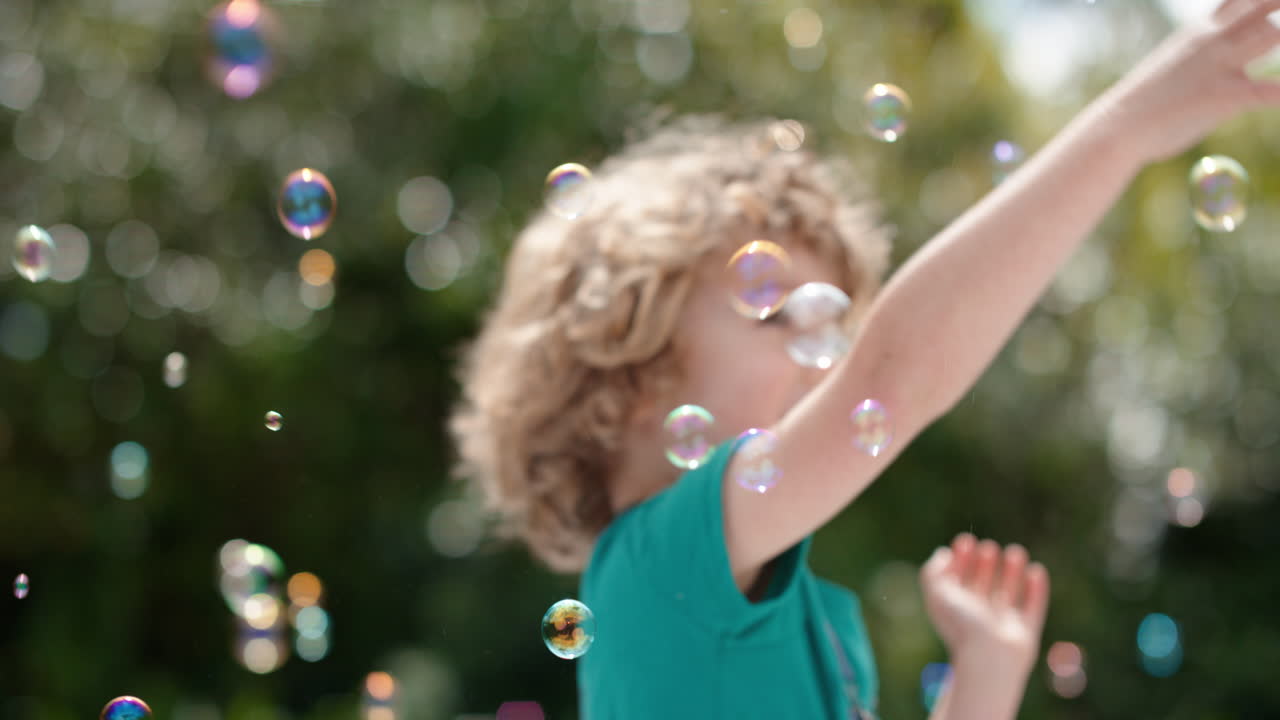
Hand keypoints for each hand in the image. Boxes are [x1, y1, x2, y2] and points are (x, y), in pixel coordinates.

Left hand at [919, 533, 1049, 671]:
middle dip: (984, 563)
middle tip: (988, 546)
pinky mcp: (1026, 632)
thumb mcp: (937, 593)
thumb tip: (942, 554)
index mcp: (955, 610)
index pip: (956, 580)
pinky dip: (1036, 589)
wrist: (990, 659)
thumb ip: (932, 571)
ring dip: (1011, 571)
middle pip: (981, 585)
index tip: (965, 540)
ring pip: (1008, 593)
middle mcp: (979, 617)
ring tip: (1015, 551)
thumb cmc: (962, 625)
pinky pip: (1033, 607)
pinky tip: (1036, 570)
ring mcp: (1003, 625)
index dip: (959, 559)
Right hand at [1096, 0, 1279, 164]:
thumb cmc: (1146, 101)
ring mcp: (1217, 65)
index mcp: (1200, 31)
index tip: (1274, 7)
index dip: (1263, 0)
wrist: (1118, 126)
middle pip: (1263, 6)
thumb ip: (1204, 54)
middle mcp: (1211, 40)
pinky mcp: (1222, 95)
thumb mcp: (1175, 64)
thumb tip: (1226, 59)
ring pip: (1271, 34)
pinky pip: (1267, 90)